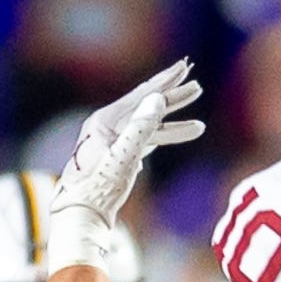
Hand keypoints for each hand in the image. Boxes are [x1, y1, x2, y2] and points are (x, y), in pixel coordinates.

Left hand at [46, 60, 204, 273]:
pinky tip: (174, 134)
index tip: (184, 66)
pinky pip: (145, 141)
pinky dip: (163, 138)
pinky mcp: (117, 158)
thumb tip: (157, 98)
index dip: (165, 81)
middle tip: (196, 87)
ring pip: (149, 127)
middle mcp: (107, 127)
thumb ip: (141, 126)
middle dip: (173, 99)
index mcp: (106, 120)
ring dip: (173, 124)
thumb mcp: (123, 156)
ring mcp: (112, 142)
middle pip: (146, 107)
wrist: (81, 215)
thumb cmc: (98, 188)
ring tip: (199, 125)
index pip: (142, 95)